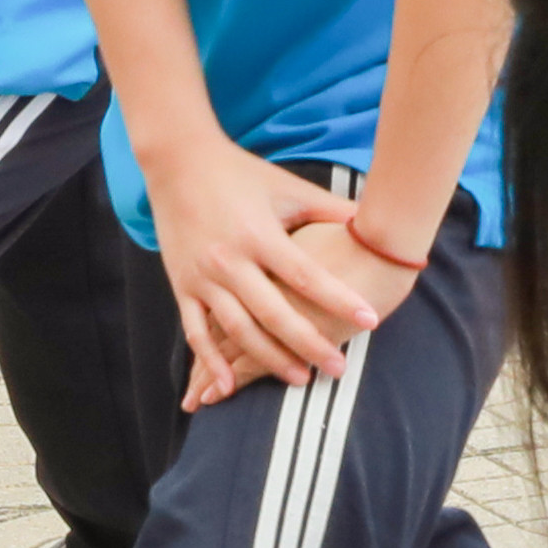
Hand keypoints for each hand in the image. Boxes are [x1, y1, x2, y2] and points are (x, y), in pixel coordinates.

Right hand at [140, 137, 405, 395]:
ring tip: (300, 379)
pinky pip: (195, 331)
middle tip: (338, 368)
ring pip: (239, 329)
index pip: (307, 275)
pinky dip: (211, 360)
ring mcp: (203, 276)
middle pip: (275, 313)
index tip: (369, 320)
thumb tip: (369, 218)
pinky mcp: (181, 285)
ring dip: (269, 358)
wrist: (178, 161)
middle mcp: (231, 260)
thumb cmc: (240, 173)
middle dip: (309, 344)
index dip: (339, 299)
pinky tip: (229, 386)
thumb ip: (326, 208)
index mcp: (260, 235)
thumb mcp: (286, 187)